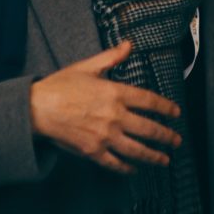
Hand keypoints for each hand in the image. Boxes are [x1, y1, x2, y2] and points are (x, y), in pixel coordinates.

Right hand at [30, 41, 181, 174]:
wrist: (36, 109)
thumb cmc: (59, 87)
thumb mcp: (87, 67)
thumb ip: (111, 57)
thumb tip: (128, 45)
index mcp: (115, 93)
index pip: (150, 101)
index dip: (167, 108)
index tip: (176, 113)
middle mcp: (114, 116)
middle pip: (149, 129)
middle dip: (167, 136)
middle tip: (177, 140)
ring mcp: (105, 136)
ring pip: (137, 150)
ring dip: (154, 156)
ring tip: (165, 159)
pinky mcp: (93, 151)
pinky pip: (116, 163)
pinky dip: (127, 168)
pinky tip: (134, 169)